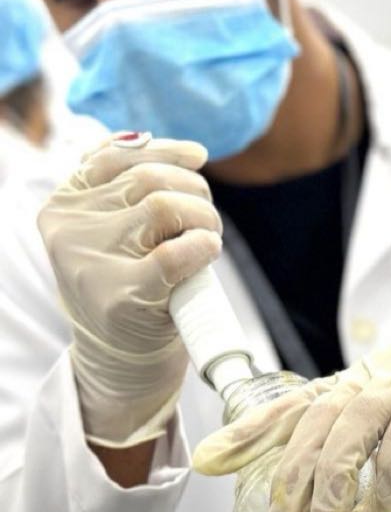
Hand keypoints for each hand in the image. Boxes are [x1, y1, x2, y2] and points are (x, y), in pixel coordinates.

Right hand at [37, 134, 221, 448]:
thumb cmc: (130, 287)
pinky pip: (173, 253)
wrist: (121, 361)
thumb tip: (191, 151)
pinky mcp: (121, 296)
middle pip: (149, 179)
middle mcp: (68, 228)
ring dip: (203, 219)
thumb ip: (133, 189)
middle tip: (205, 222)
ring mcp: (90, 262)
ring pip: (164, 206)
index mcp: (63, 205)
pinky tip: (205, 254)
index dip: (165, 150)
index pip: (116, 154)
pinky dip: (202, 247)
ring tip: (206, 241)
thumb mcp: (116, 231)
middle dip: (194, 193)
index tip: (198, 157)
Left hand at [193, 345, 390, 511]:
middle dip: (292, 473)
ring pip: (352, 418)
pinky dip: (386, 480)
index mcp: (363, 386)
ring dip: (332, 476)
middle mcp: (379, 373)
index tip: (209, 462)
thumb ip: (371, 491)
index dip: (251, 432)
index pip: (297, 404)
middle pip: (317, 415)